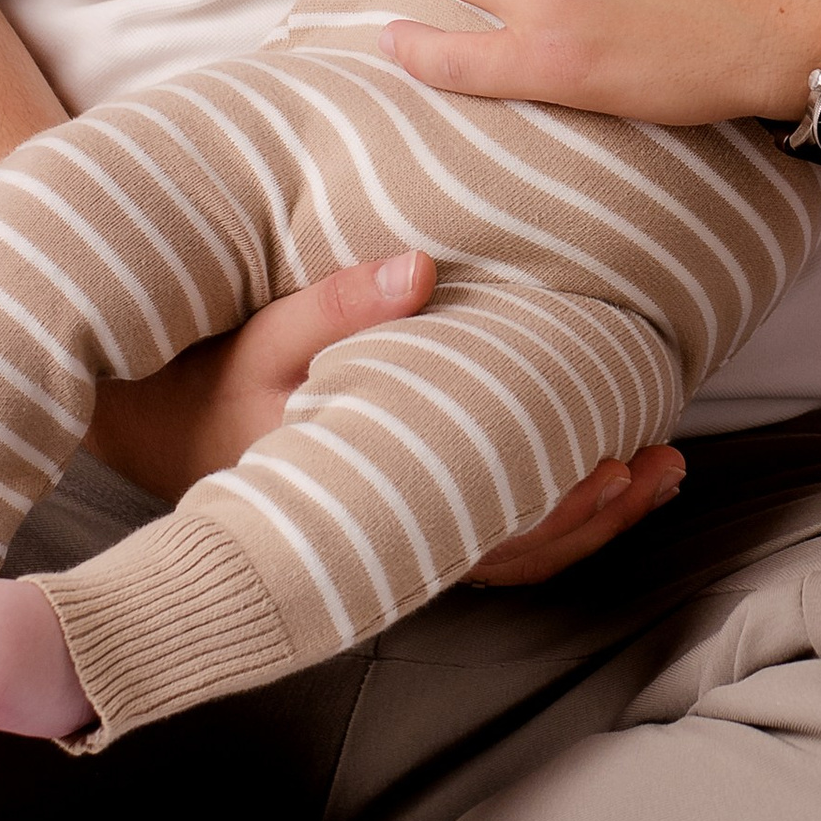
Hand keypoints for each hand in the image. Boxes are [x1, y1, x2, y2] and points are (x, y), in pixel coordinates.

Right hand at [80, 245, 676, 583]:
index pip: (471, 528)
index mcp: (354, 502)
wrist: (159, 425)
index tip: (612, 468)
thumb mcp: (261, 337)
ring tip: (660, 471)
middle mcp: (382, 534)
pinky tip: (613, 471)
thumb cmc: (213, 378)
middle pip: (506, 551)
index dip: (550, 512)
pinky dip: (558, 510)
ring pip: (509, 551)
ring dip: (590, 521)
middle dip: (590, 519)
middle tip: (656, 468)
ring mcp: (397, 530)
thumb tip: (420, 269)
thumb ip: (334, 303)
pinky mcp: (406, 511)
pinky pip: (492, 532)